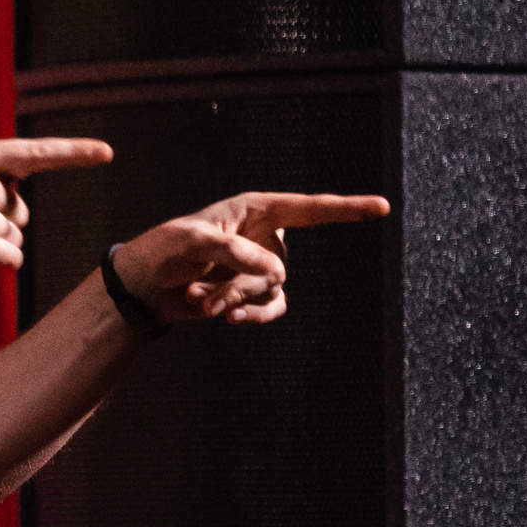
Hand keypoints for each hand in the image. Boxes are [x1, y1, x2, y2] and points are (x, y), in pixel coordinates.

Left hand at [112, 191, 391, 325]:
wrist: (143, 286)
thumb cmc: (163, 250)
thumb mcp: (194, 242)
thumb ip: (237, 253)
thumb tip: (279, 273)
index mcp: (255, 209)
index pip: (309, 208)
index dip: (346, 209)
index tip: (382, 207)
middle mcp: (265, 236)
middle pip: (279, 265)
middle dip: (242, 284)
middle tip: (203, 292)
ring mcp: (260, 266)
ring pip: (272, 290)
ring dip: (237, 301)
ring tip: (203, 304)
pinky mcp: (252, 293)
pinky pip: (272, 308)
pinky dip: (252, 316)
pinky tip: (228, 319)